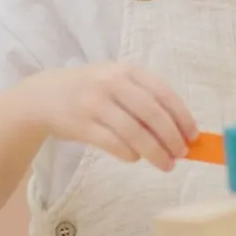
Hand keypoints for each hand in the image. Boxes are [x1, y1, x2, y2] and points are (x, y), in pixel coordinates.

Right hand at [26, 63, 199, 171]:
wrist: (42, 96)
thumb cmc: (89, 90)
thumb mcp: (116, 82)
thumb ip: (144, 99)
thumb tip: (178, 131)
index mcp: (127, 70)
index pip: (163, 93)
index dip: (182, 116)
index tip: (193, 136)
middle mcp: (112, 83)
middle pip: (152, 114)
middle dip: (171, 137)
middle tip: (182, 154)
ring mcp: (95, 103)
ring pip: (134, 132)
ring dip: (155, 152)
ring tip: (166, 164)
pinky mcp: (81, 125)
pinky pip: (113, 144)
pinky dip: (129, 154)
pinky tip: (136, 158)